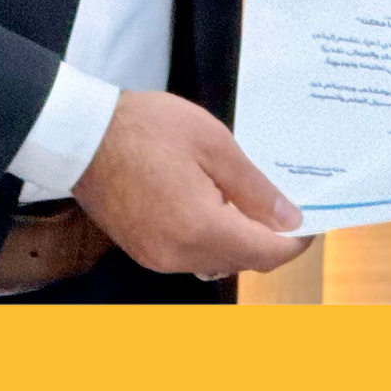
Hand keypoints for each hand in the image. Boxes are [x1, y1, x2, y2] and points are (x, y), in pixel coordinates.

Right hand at [72, 90, 311, 279]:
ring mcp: (157, 256)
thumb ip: (254, 187)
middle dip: (269, 240)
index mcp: (201, 229)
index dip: (294, 242)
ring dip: (239, 239)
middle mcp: (179, 254)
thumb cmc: (145, 128)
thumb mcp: (213, 144)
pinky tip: (212, 206)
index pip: (265, 253)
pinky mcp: (142, 250)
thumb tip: (287, 219)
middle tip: (283, 205)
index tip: (310, 222)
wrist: (81, 134)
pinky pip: (190, 255)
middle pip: (242, 261)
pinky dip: (210, 238)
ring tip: (247, 200)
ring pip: (217, 260)